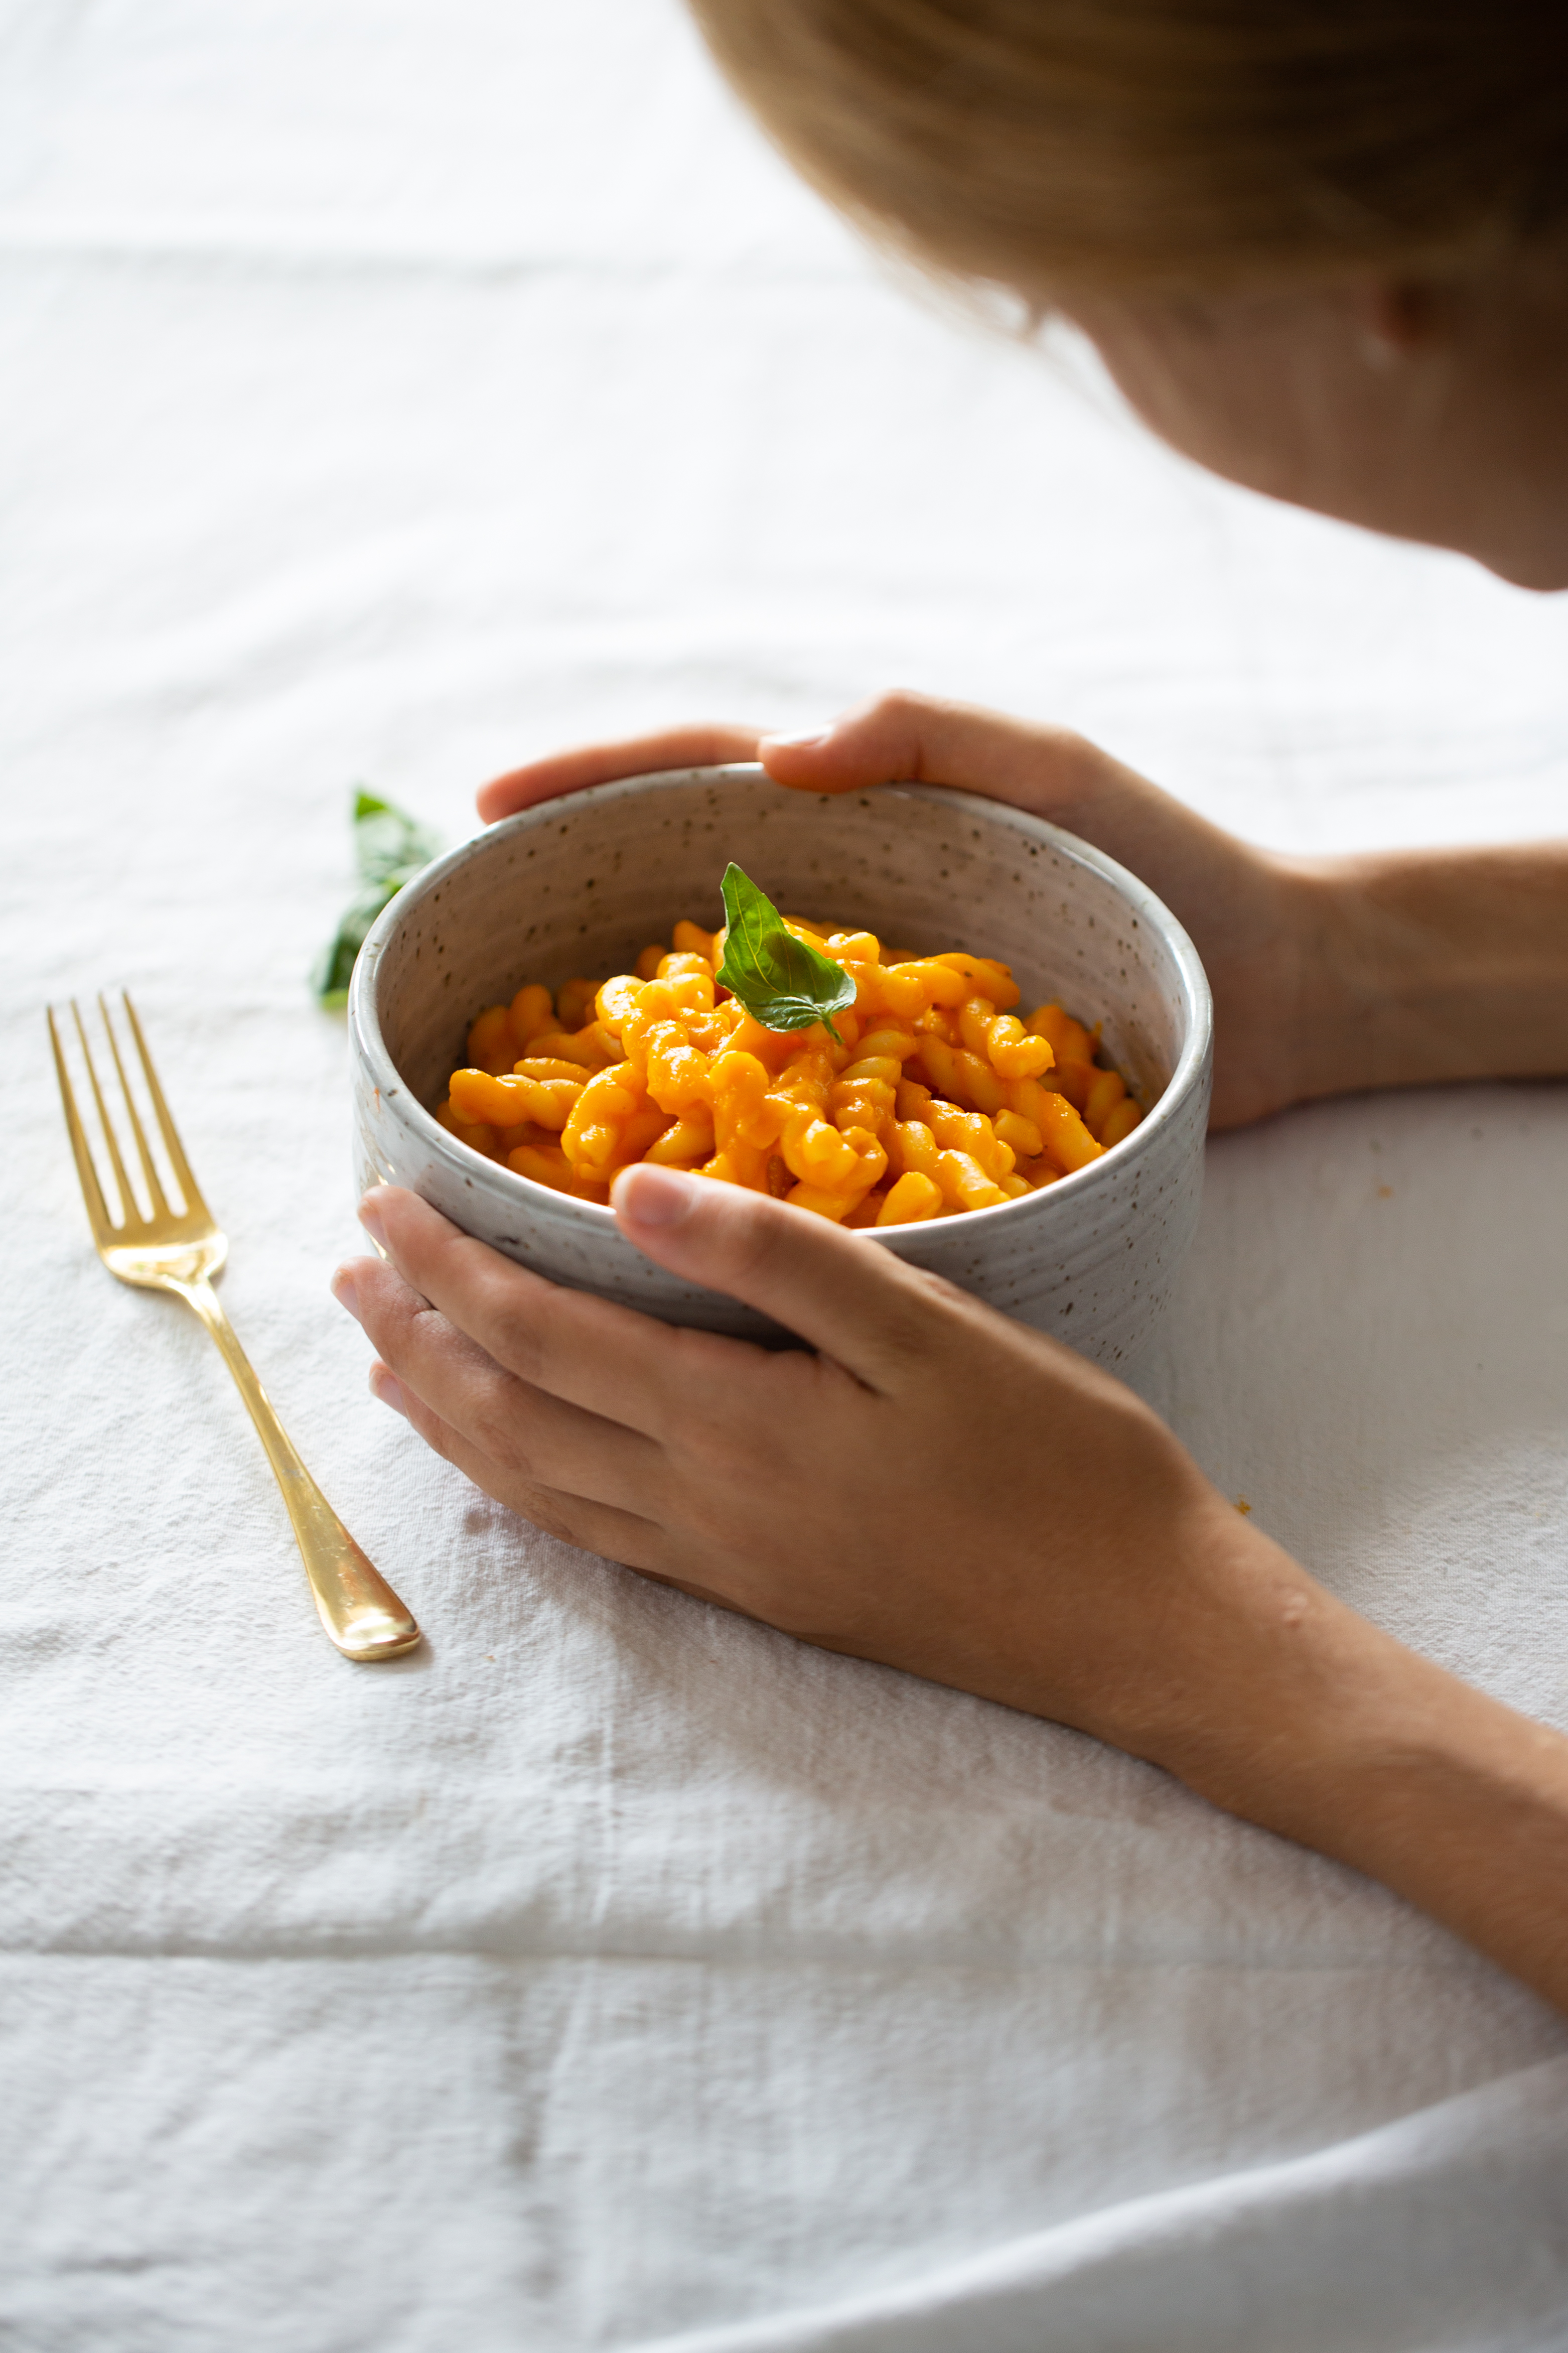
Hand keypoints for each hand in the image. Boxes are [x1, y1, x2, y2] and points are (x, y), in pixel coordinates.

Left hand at [332, 1171, 1311, 1753]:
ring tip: (391, 1368)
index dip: (448, 1267)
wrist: (1137, 1625)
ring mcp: (729, 1564)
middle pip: (514, 1416)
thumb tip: (625, 1194)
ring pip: (540, 1489)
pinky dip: (525, 1492)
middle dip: (421, 1337)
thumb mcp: (933, 1331)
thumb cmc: (1059, 1461)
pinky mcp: (764, 1596)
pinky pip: (598, 1538)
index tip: (381, 1203)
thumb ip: (775, 1261)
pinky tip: (513, 1475)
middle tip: (349, 1274)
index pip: (542, 1335)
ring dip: (454, 1421)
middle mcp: (704, 1508)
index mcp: (737, 1426)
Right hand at [476, 694, 1314, 1128]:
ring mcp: (858, 1004)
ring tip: (519, 1075)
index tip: (485, 805)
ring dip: (618, 1034)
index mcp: (859, 817)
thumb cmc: (1173, 867)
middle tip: (465, 955)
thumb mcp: (1058, 771)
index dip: (585, 782)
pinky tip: (654, 1169)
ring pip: (711, 1008)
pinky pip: (784, 1104)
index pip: (693, 778)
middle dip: (564, 910)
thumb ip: (927, 735)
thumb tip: (778, 753)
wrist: (1278, 991)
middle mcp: (837, 910)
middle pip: (670, 893)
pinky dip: (714, 1128)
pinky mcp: (899, 1091)